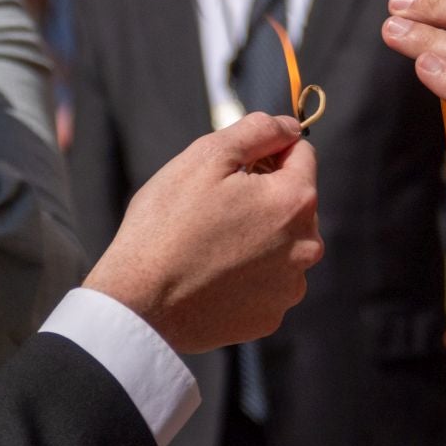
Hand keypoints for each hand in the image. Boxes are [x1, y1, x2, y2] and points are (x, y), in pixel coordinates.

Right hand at [84, 114, 322, 352]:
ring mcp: (289, 288)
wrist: (139, 304)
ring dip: (257, 237)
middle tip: (213, 207)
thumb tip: (288, 126)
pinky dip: (245, 275)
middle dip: (263, 196)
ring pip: (281, 244)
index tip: (233, 167)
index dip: (266, 151)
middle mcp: (306, 248)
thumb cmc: (167, 225)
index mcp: (296, 202)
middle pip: (294, 202)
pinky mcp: (269, 318)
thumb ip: (257, 130)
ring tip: (209, 244)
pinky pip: (265, 283)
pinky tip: (211, 275)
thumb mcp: (206, 157)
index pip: (301, 154)